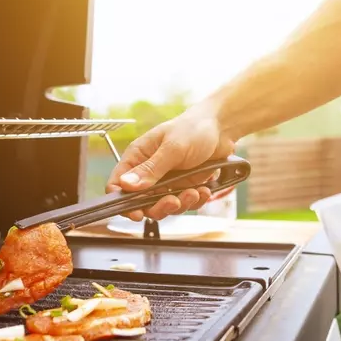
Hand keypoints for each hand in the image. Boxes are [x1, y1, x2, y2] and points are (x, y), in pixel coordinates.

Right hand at [106, 106, 235, 220]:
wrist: (222, 128)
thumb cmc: (194, 128)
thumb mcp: (172, 148)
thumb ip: (150, 169)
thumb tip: (126, 185)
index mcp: (138, 156)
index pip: (118, 184)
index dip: (122, 202)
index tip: (136, 212)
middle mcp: (148, 171)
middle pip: (141, 202)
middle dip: (158, 206)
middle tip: (173, 201)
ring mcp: (165, 181)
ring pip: (162, 206)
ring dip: (180, 203)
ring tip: (194, 192)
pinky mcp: (182, 186)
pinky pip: (182, 203)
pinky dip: (194, 201)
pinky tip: (203, 189)